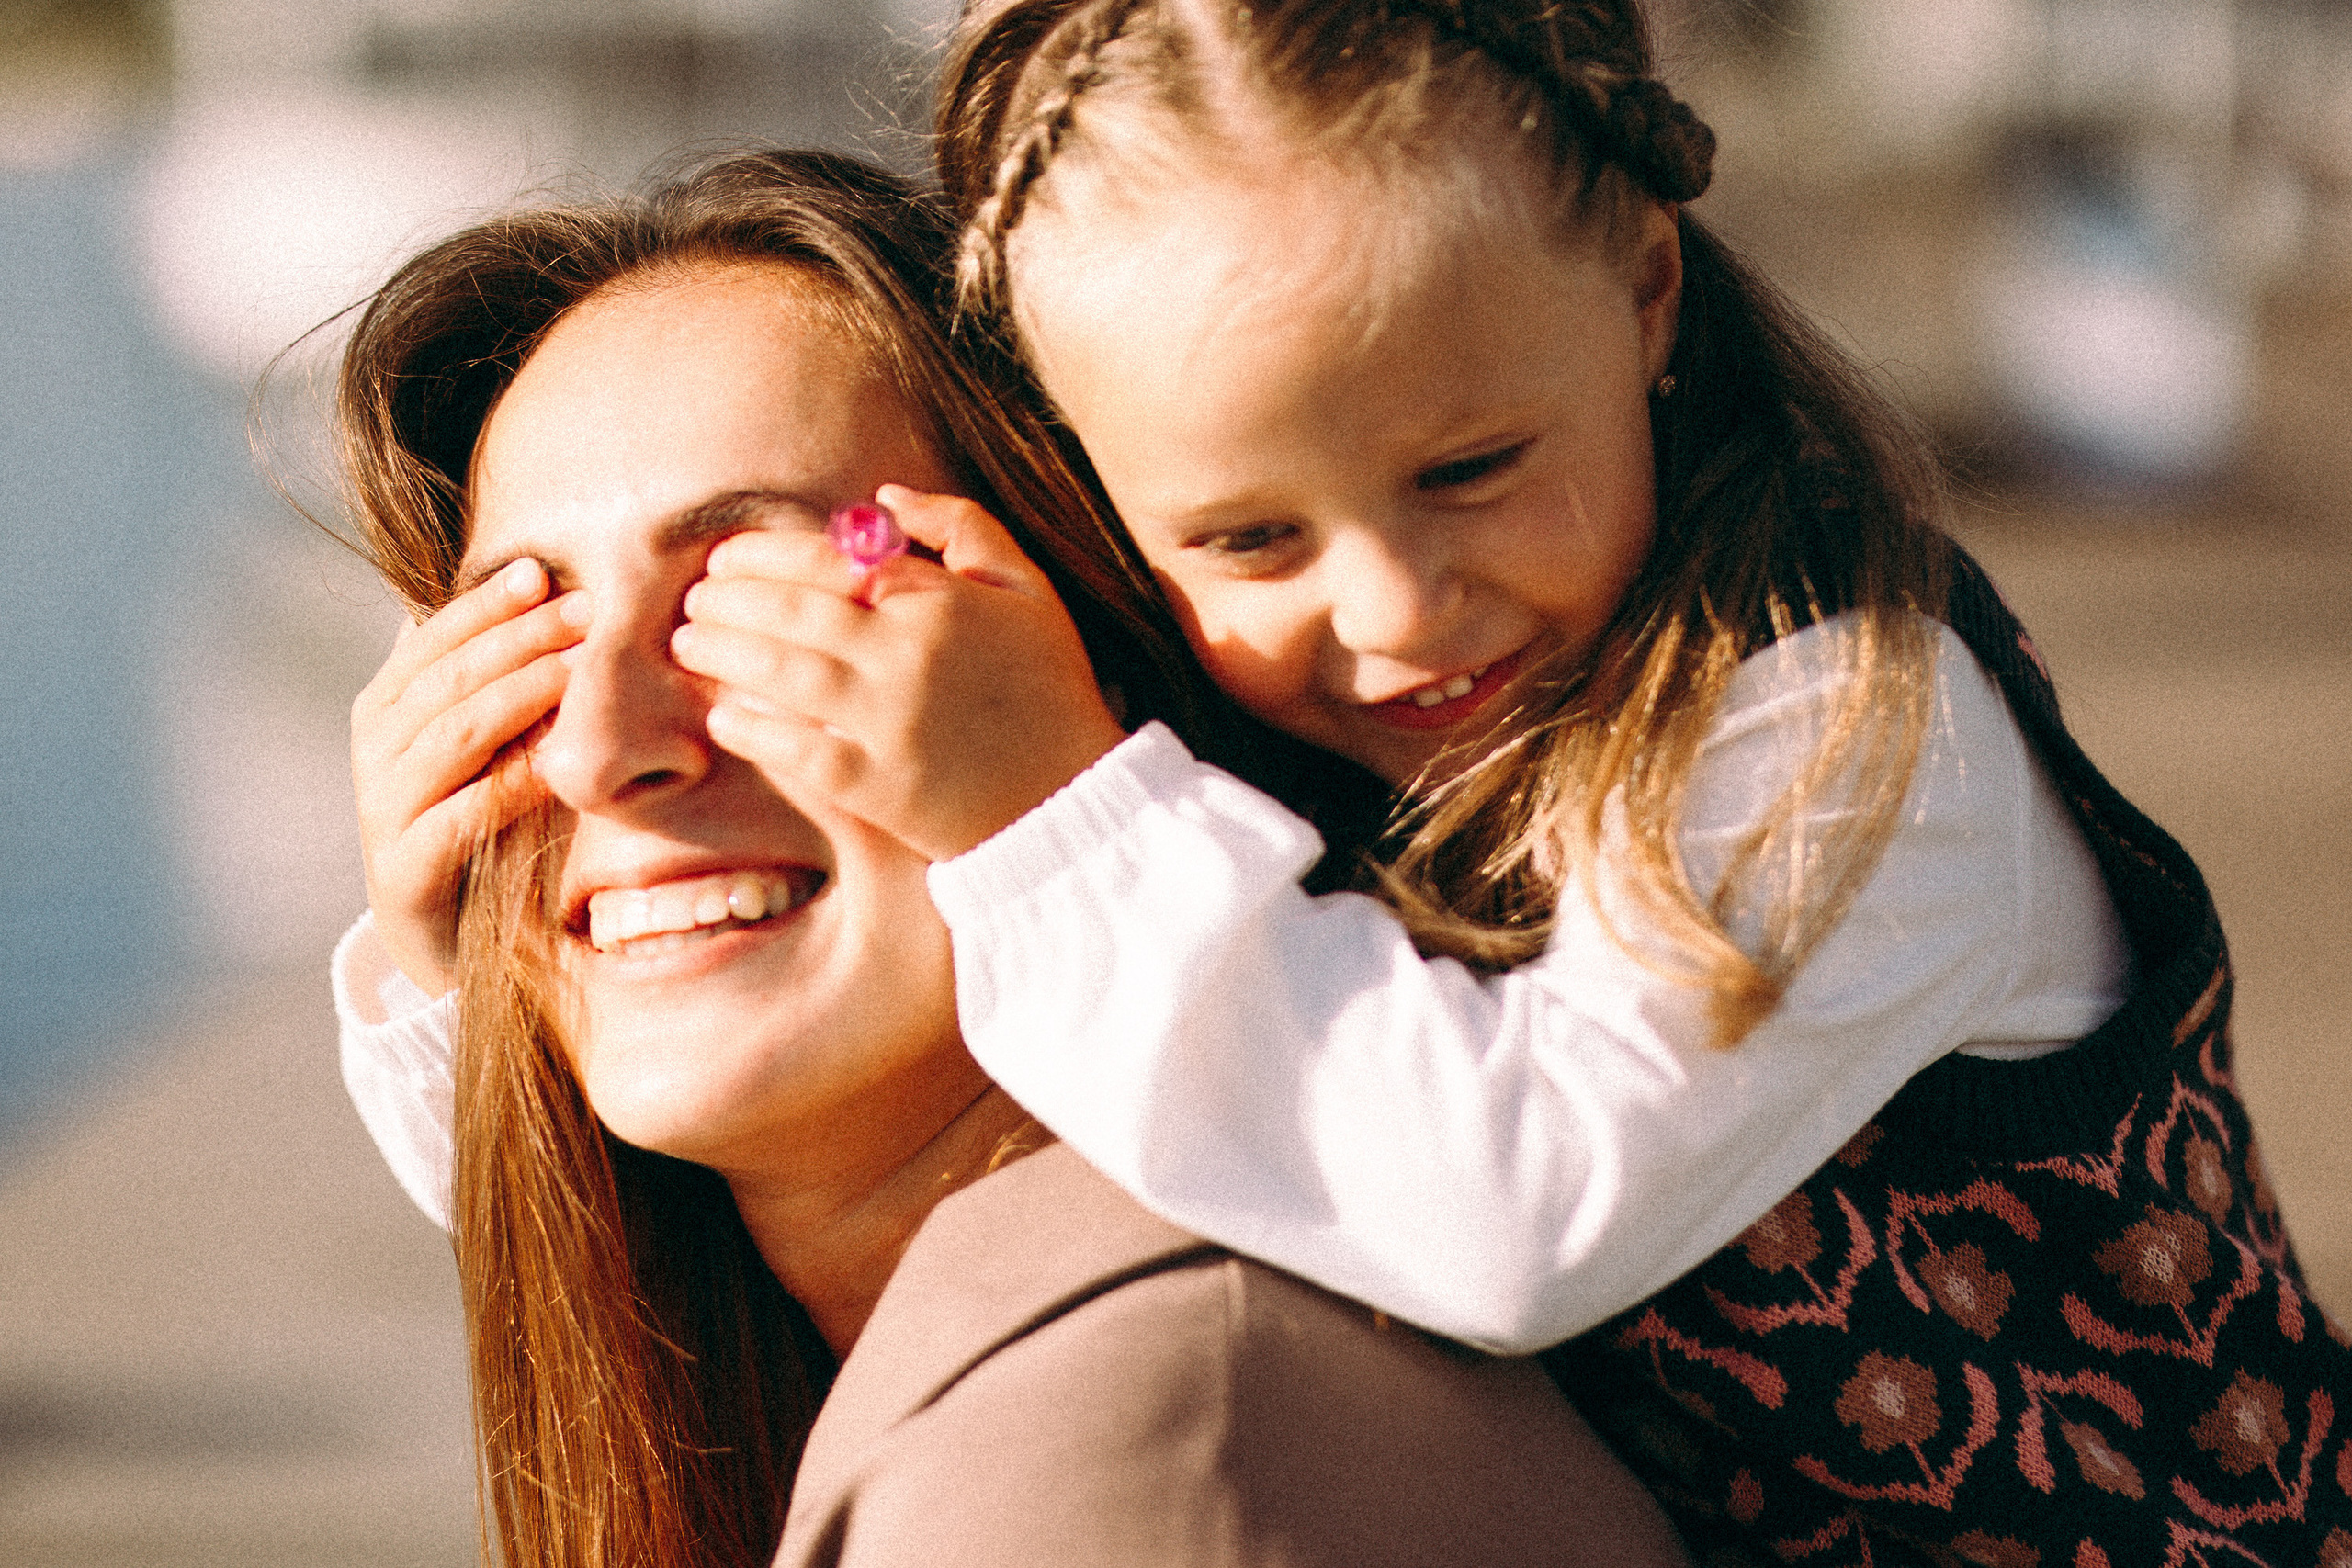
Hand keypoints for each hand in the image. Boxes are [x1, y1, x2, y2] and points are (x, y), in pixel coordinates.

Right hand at [350, 558, 590, 992]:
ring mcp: (384, 813)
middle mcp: (376, 752)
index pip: (433, 639)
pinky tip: (556, 765)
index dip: (486, 604)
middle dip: (519, 639)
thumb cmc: (480, 821)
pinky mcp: (404, 874)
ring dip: (519, 697)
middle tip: (585, 613)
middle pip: (449, 680)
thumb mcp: (488, 743)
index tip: (544, 573)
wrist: (447, 935)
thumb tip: (538, 586)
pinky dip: (506, 786)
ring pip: (453, 737)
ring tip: (580, 672)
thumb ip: (495, 679)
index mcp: (387, 709)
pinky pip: (458, 818)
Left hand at [673, 484, 1126, 860]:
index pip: (828, 558)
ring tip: (687, 646)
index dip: (763, 553)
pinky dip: (751, 729)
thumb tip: (882, 494)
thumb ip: (964, 527)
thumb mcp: (1029, 590)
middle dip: (725, 600)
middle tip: (692, 600)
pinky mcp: (878, 788)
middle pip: (790, 611)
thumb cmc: (1051, 690)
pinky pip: (794, 750)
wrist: (1077, 800)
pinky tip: (723, 716)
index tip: (727, 557)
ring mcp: (889, 723)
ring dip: (720, 654)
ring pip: (779, 673)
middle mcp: (907, 654)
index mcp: (939, 600)